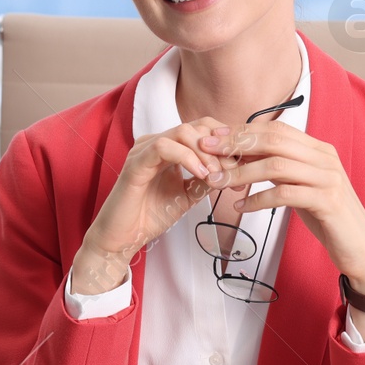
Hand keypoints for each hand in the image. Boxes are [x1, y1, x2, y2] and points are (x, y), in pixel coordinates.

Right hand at [71, 118, 227, 295]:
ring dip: (206, 153)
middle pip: (196, 126)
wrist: (122, 238)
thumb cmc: (149, 216)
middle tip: (234, 170)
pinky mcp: (135, 164)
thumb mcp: (187, 195)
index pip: (202, 128)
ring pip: (182, 132)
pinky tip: (200, 174)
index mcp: (167, 147)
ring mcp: (143, 150)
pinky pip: (163, 148)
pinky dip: (187, 158)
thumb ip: (205, 179)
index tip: (242, 162)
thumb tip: (230, 170)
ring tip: (215, 174)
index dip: (225, 141)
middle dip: (220, 147)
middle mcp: (154, 143)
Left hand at [199, 121, 364, 300]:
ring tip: (217, 183)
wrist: (361, 248)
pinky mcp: (327, 201)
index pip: (276, 130)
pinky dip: (258, 199)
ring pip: (276, 165)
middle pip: (274, 140)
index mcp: (318, 149)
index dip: (243, 131)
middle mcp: (325, 158)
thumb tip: (245, 157)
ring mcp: (328, 178)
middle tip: (208, 151)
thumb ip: (280, 170)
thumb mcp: (301, 187)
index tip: (214, 136)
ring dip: (242, 173)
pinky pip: (285, 194)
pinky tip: (240, 207)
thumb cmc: (327, 218)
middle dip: (237, 144)